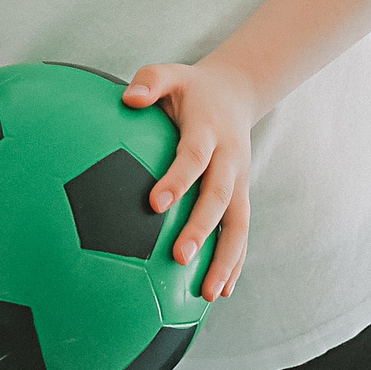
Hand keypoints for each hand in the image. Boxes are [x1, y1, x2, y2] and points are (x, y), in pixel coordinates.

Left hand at [122, 58, 258, 301]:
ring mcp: (240, 181)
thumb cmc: (189, 88)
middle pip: (219, 197)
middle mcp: (229, 159)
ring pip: (239, 225)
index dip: (178, 179)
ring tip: (209, 295)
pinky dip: (235, 264)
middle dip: (202, 229)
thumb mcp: (170, 74)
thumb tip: (128, 99)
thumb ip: (149, 82)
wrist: (236, 92)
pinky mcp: (242, 197)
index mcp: (209, 130)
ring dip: (226, 260)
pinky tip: (220, 293)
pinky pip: (241, 234)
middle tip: (180, 257)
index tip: (155, 204)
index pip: (194, 157)